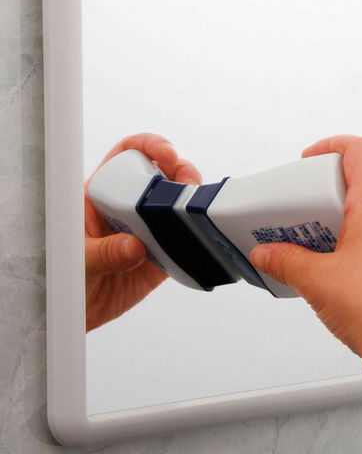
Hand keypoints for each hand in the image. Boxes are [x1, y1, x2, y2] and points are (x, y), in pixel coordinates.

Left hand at [85, 133, 201, 331]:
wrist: (76, 310)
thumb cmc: (64, 276)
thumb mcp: (76, 260)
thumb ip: (103, 253)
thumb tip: (135, 246)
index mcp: (102, 194)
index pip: (127, 155)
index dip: (149, 146)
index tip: (167, 155)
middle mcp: (129, 206)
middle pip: (161, 174)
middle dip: (181, 170)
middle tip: (189, 182)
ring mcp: (148, 229)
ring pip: (178, 204)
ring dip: (192, 201)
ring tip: (197, 209)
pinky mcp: (162, 254)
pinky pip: (184, 239)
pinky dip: (196, 236)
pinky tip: (201, 236)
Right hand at [249, 135, 361, 362]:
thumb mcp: (315, 279)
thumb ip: (284, 260)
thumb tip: (267, 253)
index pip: (361, 150)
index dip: (332, 145)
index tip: (311, 157)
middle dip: (342, 171)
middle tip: (317, 191)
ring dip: (354, 199)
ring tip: (325, 223)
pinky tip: (342, 251)